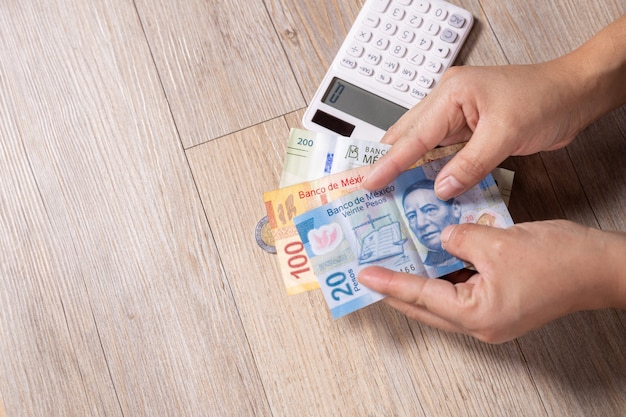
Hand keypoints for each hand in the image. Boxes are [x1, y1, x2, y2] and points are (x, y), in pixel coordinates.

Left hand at [358, 220, 625, 342]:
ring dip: (421, 281)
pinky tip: (432, 257)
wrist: (601, 267)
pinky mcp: (500, 306)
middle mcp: (481, 324)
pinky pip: (462, 292)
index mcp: (477, 315)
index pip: (421, 296)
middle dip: (397, 288)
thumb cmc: (559, 260)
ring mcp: (491, 318)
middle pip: (426, 306)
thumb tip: (441, 237)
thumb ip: (458, 237)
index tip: (365, 276)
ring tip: (396, 262)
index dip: (390, 283)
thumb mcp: (497, 241)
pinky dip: (445, 276)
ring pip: (443, 300)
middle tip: (372, 271)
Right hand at [365, 14, 625, 199]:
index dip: (389, 162)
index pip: (414, 135)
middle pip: (408, 135)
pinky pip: (442, 150)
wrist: (575, 92)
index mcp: (452, 94)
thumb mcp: (506, 134)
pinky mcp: (469, 128)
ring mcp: (458, 114)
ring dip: (409, 167)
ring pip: (423, 144)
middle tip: (369, 187)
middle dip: (388, 161)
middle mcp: (449, 101)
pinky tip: (424, 184)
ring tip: (389, 190)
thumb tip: (441, 188)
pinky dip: (432, 168)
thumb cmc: (546, 99)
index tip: (369, 182)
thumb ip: (470, 164)